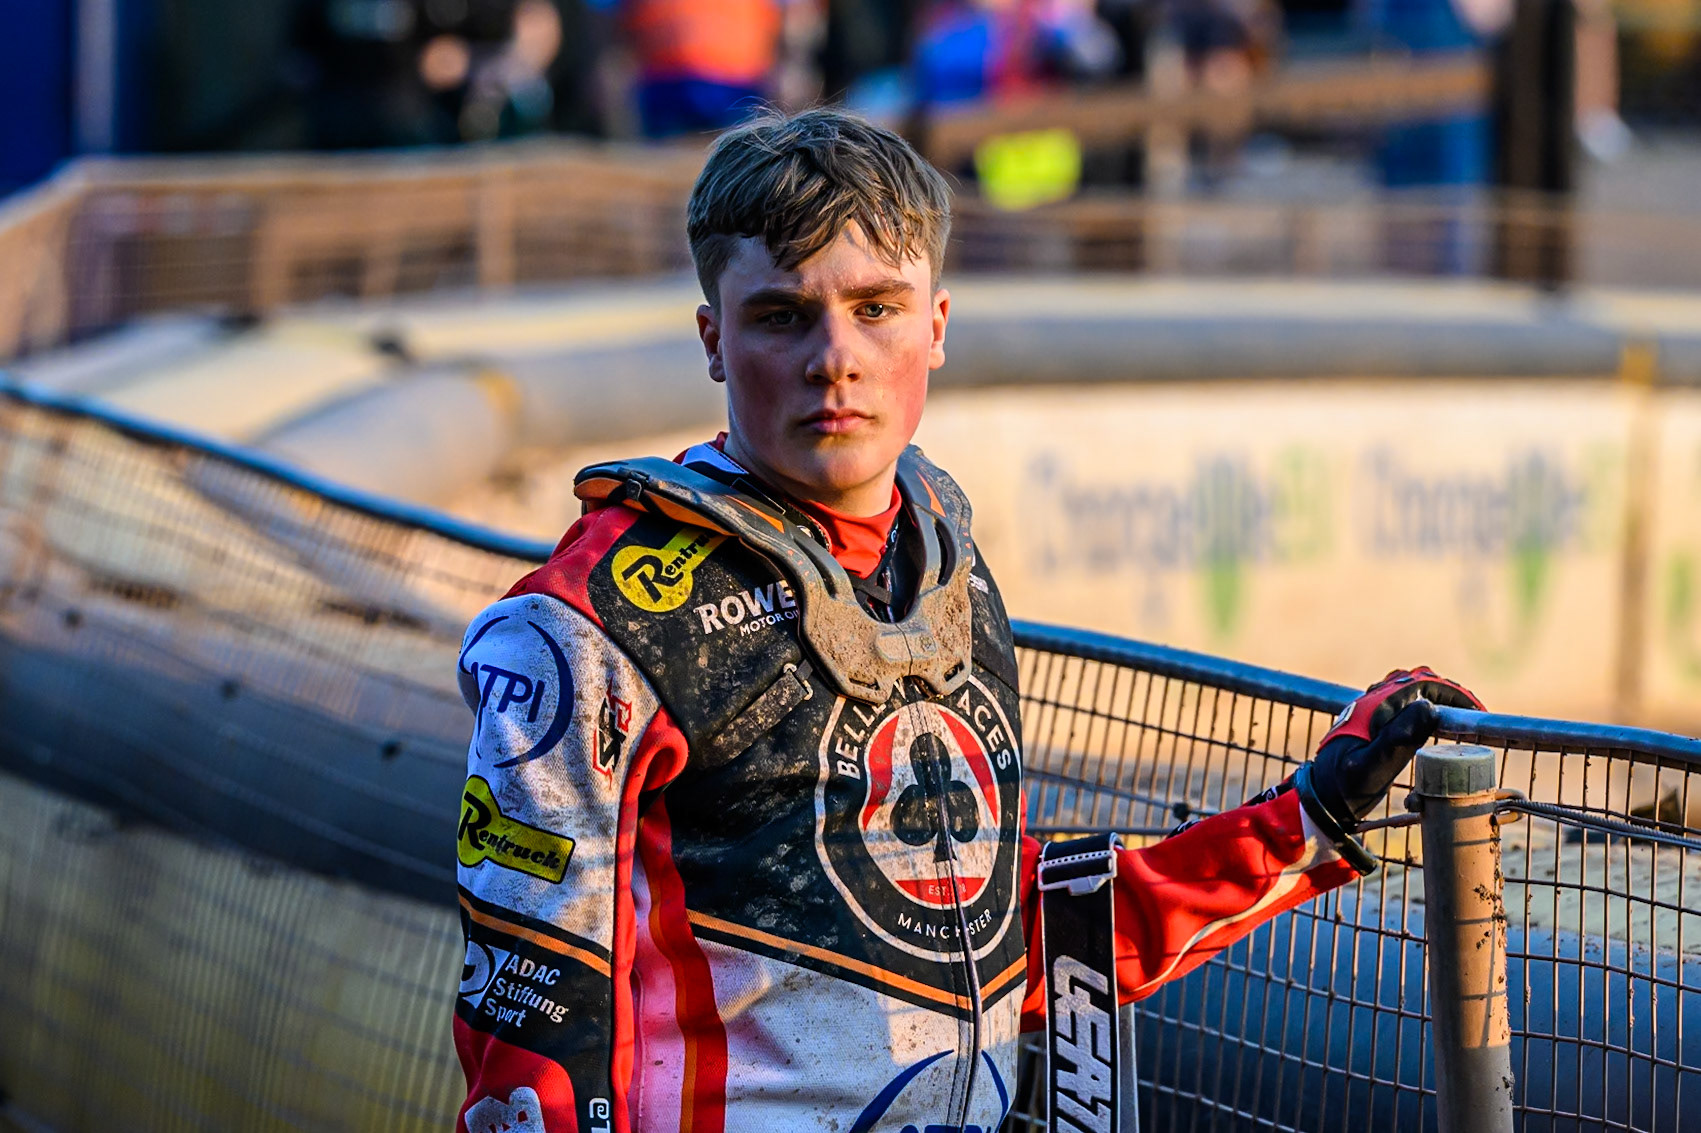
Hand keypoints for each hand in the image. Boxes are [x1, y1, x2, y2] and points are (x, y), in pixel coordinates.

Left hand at [1294, 667, 1483, 871]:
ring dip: (1436, 698)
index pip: (1423, 684)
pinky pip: (1401, 704)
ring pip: (1410, 690)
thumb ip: (1397, 738)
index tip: (1477, 713)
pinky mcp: (1369, 723)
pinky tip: (1432, 727)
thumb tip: (1429, 706)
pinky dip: (1422, 708)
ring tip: (1459, 719)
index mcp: (1375, 706)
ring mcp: (1369, 710)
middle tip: (1471, 718)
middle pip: (1418, 682)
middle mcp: (1371, 701)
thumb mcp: (1372, 768)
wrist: (1318, 799)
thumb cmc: (1344, 788)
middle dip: (1449, 694)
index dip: (1455, 694)